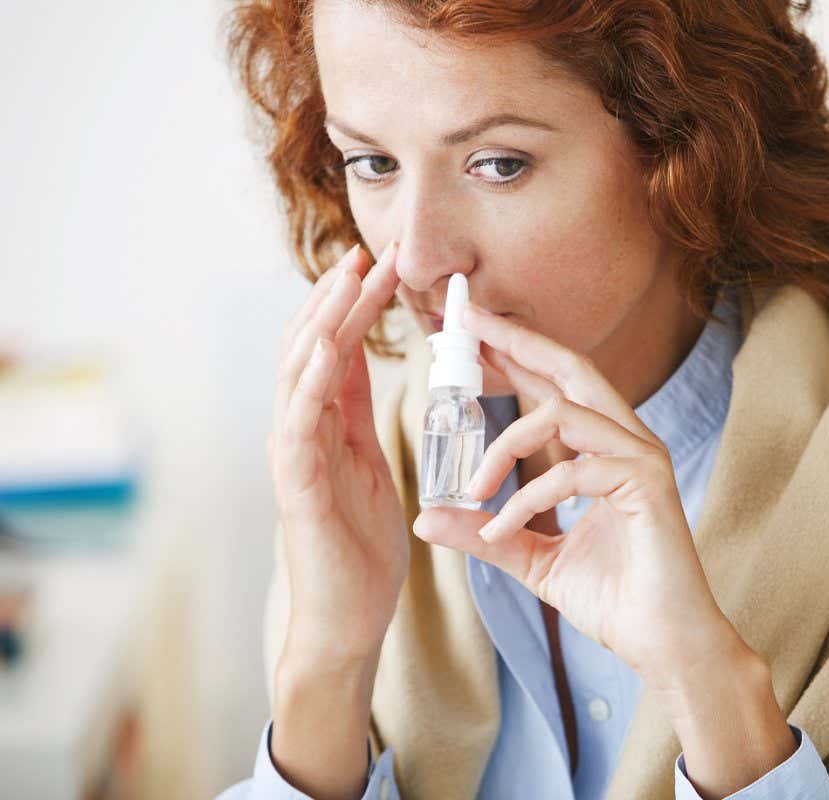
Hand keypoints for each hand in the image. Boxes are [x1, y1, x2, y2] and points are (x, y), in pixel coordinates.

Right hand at [268, 240, 407, 667]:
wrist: (347, 618)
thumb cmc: (359, 544)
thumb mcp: (366, 459)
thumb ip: (355, 408)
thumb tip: (359, 352)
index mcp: (322, 422)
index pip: (336, 345)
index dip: (356, 301)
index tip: (383, 260)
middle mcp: (299, 428)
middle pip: (313, 344)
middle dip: (341, 295)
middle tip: (372, 248)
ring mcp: (292, 454)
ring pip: (299, 371)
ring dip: (326, 321)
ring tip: (350, 277)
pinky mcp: (296, 485)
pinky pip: (298, 423)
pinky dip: (312, 380)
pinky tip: (330, 345)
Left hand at [410, 301, 739, 685]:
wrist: (663, 644)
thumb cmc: (613, 597)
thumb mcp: (532, 558)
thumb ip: (486, 534)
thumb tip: (426, 516)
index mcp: (604, 450)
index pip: (556, 386)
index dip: (515, 354)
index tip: (471, 333)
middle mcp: (627, 442)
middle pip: (571, 367)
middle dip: (517, 341)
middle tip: (468, 321)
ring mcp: (641, 458)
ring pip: (564, 413)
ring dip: (507, 443)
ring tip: (475, 486)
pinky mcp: (647, 485)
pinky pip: (574, 471)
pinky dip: (528, 498)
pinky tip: (501, 527)